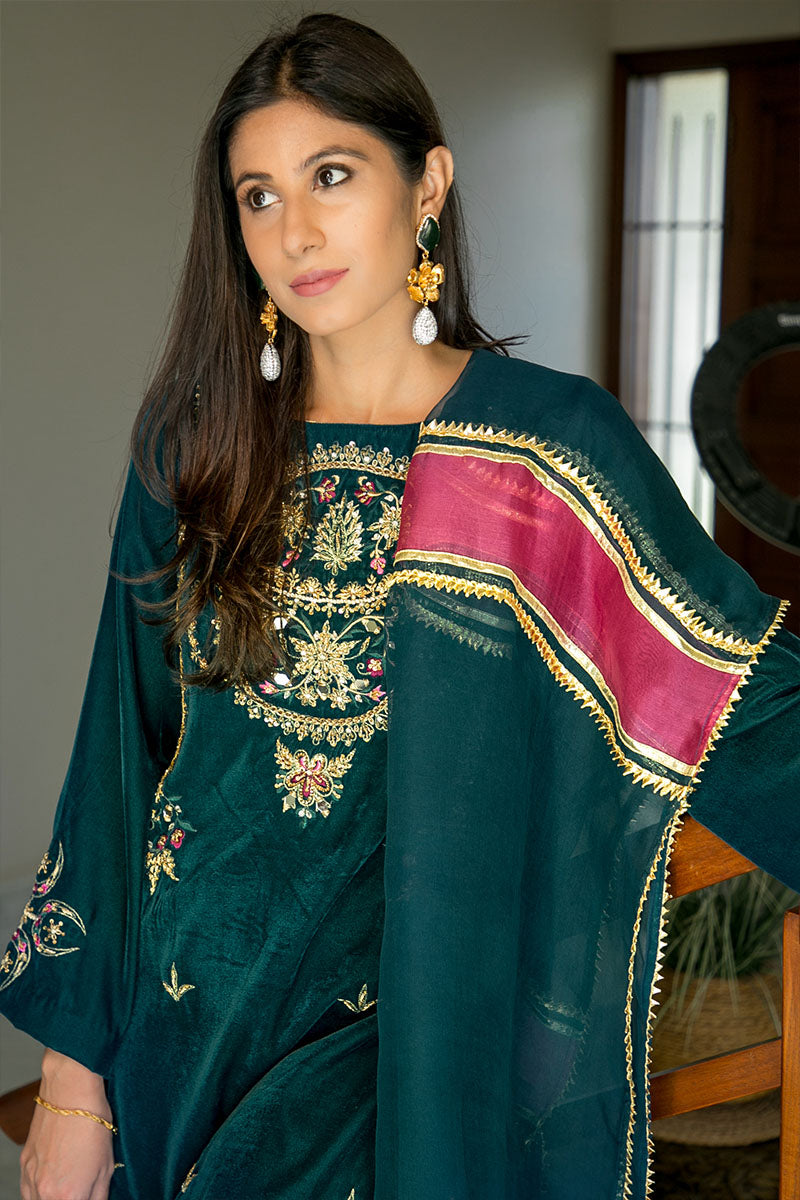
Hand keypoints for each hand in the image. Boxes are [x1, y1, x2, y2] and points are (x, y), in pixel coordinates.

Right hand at [19, 1050, 116, 1199]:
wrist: (70, 1093)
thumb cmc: (92, 1125)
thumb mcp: (106, 1167)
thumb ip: (98, 1197)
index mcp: (68, 1197)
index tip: (88, 1198)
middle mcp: (44, 1193)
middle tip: (80, 1191)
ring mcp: (30, 1179)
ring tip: (68, 1187)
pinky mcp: (24, 1165)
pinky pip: (28, 1191)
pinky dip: (39, 1193)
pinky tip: (53, 1182)